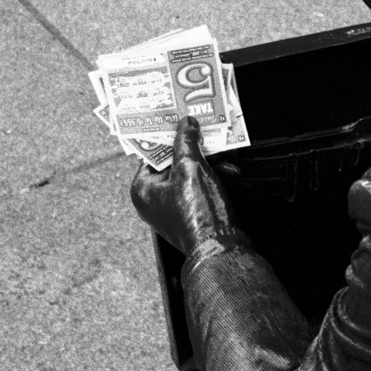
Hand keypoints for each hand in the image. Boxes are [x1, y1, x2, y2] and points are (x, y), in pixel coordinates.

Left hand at [129, 116, 242, 255]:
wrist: (222, 247)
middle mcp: (154, 201)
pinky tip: (228, 173)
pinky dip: (214, 179)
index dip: (168, 137)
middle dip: (195, 151)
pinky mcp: (193, 214)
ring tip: (224, 156)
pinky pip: (201, 188)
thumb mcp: (191, 168)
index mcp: (143, 190)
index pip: (152, 153)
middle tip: (205, 134)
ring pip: (191, 175)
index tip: (179, 123)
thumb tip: (186, 124)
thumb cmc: (199, 216)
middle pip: (174, 163)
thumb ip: (186, 142)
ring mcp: (174, 209)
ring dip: (210, 164)